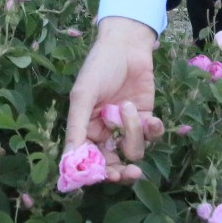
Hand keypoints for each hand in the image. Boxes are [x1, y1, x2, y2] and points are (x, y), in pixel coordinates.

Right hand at [63, 17, 163, 183]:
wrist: (127, 46)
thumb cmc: (99, 67)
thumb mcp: (83, 95)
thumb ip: (77, 127)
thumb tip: (69, 160)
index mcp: (86, 129)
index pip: (90, 161)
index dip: (99, 173)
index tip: (109, 177)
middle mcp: (106, 132)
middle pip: (114, 164)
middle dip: (122, 170)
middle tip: (131, 173)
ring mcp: (127, 127)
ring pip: (134, 149)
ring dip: (134, 131)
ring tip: (128, 106)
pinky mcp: (146, 118)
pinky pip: (152, 137)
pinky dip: (152, 130)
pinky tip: (151, 117)